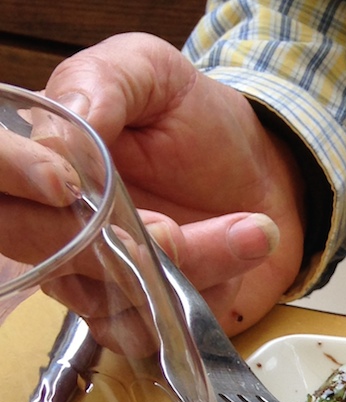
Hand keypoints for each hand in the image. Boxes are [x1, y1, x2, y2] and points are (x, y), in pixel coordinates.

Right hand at [43, 33, 309, 332]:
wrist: (264, 173)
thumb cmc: (196, 119)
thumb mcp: (152, 73)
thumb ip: (107, 81)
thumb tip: (71, 114)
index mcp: (37, 155)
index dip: (13, 176)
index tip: (66, 183)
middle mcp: (50, 219)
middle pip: (34, 244)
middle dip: (107, 243)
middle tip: (174, 228)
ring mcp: (90, 274)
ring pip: (105, 293)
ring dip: (185, 266)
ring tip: (248, 228)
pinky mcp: (135, 313)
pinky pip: (145, 329)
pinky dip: (203, 295)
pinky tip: (244, 250)